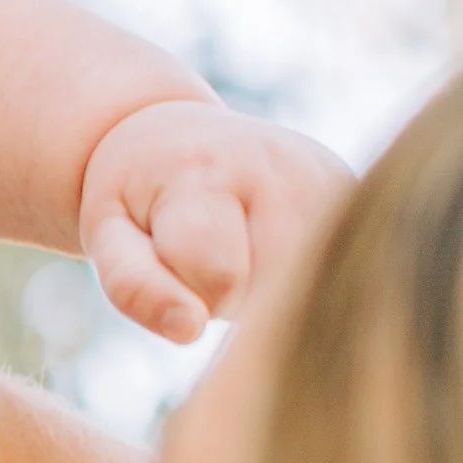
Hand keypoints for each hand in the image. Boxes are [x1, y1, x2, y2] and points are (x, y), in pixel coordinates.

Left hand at [79, 100, 348, 342]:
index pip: (219, 277)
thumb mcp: (111, 235)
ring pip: (313, 287)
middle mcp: (277, 166)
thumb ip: (134, 286)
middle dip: (237, 299)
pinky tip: (280, 249)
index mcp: (203, 172)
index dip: (192, 294)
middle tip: (208, 256)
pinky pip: (343, 268)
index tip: (173, 260)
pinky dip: (307, 278)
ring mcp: (325, 175)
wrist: (180, 134)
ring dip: (274, 292)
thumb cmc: (141, 199)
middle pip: (273, 290)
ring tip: (240, 251)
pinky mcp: (352, 188)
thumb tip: (188, 328)